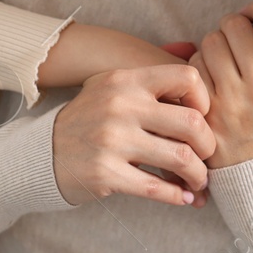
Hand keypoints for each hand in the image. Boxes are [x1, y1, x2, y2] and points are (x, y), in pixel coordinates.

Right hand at [51, 64, 217, 207]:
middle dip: (208, 147)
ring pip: (181, 158)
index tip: (202, 119)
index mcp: (126, 80)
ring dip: (198, 176)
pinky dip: (177, 197)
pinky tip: (183, 199)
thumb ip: (150, 81)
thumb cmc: (91, 120)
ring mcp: (112, 140)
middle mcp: (121, 105)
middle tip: (206, 158)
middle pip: (192, 123)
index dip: (205, 100)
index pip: (186, 77)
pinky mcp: (106, 173)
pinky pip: (157, 188)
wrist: (44, 153)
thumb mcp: (112, 87)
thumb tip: (193, 54)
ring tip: (197, 182)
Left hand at [196, 0, 252, 168]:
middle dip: (235, 23)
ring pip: (211, 43)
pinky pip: (194, 71)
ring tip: (223, 53)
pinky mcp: (209, 115)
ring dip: (216, 42)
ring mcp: (234, 102)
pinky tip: (210, 74)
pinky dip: (199, 67)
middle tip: (236, 32)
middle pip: (237, 26)